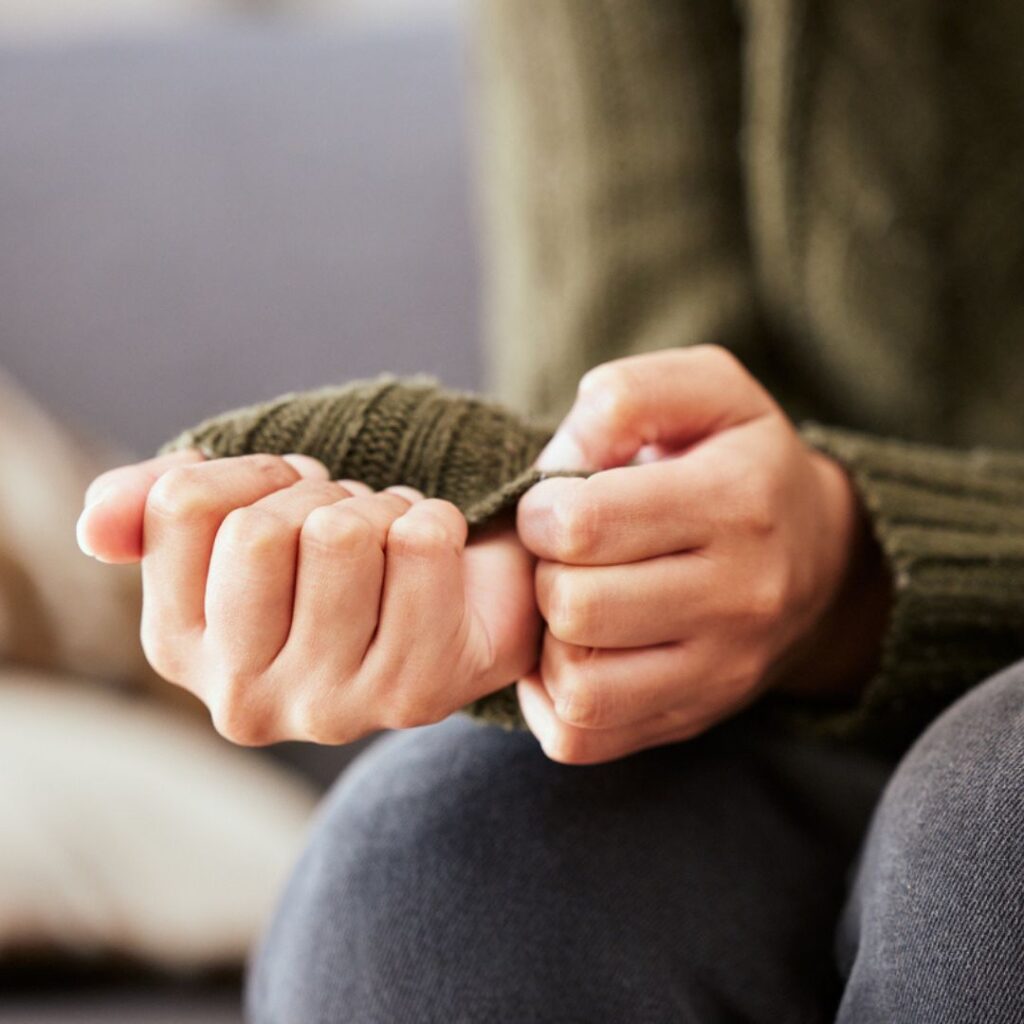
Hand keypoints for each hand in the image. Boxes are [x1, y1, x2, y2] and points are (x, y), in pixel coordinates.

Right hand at [77, 451, 540, 744]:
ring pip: (342, 533)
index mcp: (176, 647)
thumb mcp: (236, 517)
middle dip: (318, 496)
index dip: (256, 474)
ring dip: (379, 510)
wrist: (456, 602)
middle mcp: (239, 698)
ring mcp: (326, 709)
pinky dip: (434, 519)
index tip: (291, 497)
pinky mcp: (412, 696)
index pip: (184, 504)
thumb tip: (96, 527)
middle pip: (260, 530)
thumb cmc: (337, 558)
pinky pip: (422, 542)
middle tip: (347, 526)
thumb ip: (149, 506)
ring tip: (388, 544)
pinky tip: (432, 560)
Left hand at [514, 345, 890, 763]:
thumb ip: (627, 397)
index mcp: (737, 501)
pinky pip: (585, 736)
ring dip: (548, 641)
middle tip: (562, 556)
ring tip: (568, 603)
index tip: (555, 505)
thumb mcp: (706, 392)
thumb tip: (559, 465)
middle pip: (575, 607)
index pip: (587, 523)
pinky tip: (570, 654)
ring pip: (579, 684)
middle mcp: (741, 596)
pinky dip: (553, 700)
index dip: (541, 509)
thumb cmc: (742, 462)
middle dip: (543, 573)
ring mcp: (722, 671)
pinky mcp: (696, 718)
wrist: (823, 559)